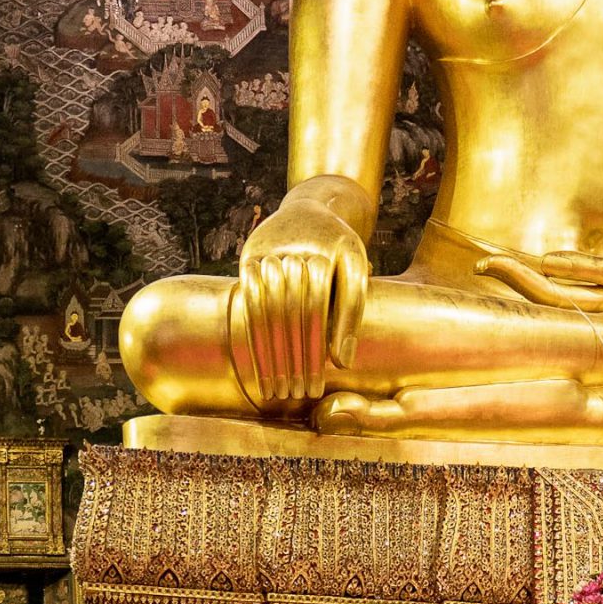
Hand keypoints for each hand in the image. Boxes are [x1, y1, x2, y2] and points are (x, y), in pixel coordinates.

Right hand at [238, 193, 369, 404]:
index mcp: (325, 253)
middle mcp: (291, 251)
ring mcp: (266, 253)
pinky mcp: (248, 258)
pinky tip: (258, 364)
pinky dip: (252, 336)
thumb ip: (351, 314)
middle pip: (291, 313)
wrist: (311, 209)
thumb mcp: (355, 270)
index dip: (318, 347)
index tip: (322, 382)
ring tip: (278, 389)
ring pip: (266, 310)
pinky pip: (247, 302)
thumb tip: (342, 363)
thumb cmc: (339, 249)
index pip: (318, 310)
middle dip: (294, 357)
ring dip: (271, 353)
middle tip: (298, 394)